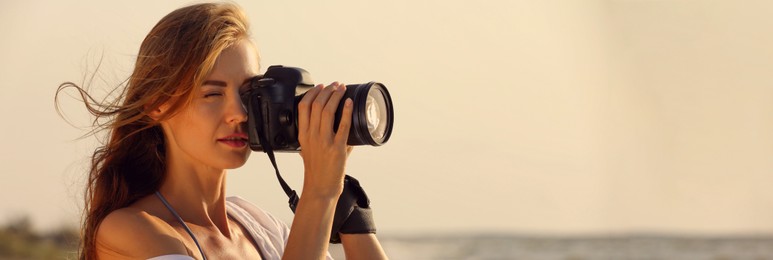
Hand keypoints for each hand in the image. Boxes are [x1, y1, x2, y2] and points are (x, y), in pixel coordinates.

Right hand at [297, 82, 353, 199]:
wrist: (320, 187)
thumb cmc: (317, 170)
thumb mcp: (310, 150)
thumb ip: (319, 136)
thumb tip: (334, 124)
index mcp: (303, 135)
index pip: (303, 107)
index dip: (312, 93)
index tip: (320, 86)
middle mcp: (312, 136)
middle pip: (316, 105)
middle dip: (327, 91)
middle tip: (334, 85)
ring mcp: (324, 141)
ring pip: (328, 111)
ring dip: (336, 96)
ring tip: (341, 89)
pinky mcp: (337, 148)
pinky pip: (342, 126)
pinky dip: (346, 111)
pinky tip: (349, 103)